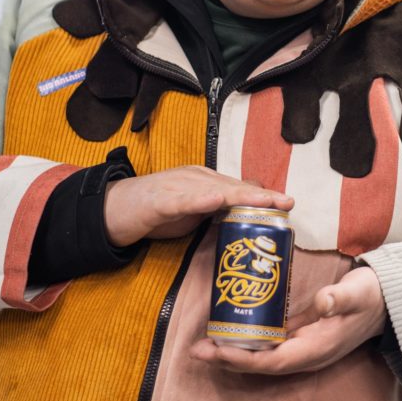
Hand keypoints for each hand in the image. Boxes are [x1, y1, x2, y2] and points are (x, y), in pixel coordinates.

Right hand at [104, 166, 293, 246]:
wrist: (113, 210)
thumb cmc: (155, 211)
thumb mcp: (193, 212)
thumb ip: (216, 214)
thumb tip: (245, 222)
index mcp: (204, 182)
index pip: (240, 187)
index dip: (263, 195)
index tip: (287, 204)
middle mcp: (195, 178)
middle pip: (234, 187)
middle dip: (261, 196)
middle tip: (286, 202)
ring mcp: (178, 187)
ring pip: (215, 190)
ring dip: (242, 196)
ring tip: (265, 201)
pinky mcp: (159, 201)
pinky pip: (183, 200)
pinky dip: (200, 199)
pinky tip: (215, 200)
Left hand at [191, 265, 386, 374]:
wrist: (388, 301)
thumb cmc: (370, 296)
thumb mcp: (356, 294)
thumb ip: (339, 299)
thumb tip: (322, 303)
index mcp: (316, 348)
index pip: (272, 361)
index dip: (242, 359)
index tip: (216, 350)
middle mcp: (307, 353)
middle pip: (261, 364)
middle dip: (228, 359)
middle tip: (196, 350)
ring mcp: (304, 346)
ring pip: (263, 356)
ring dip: (234, 352)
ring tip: (205, 343)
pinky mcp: (303, 335)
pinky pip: (270, 344)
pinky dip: (249, 341)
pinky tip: (232, 330)